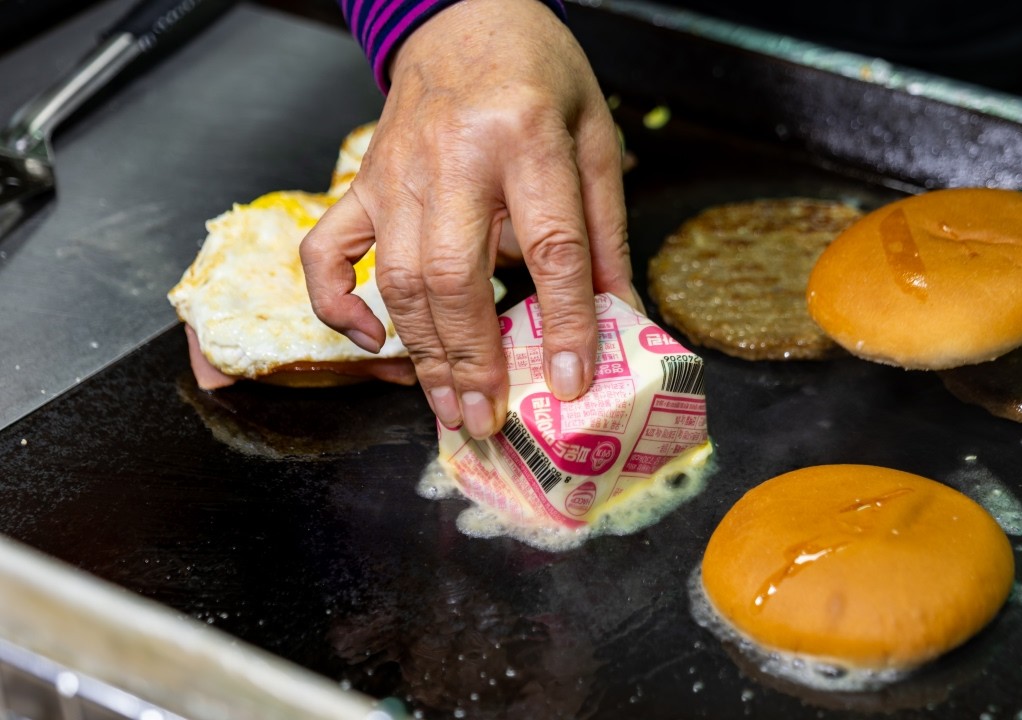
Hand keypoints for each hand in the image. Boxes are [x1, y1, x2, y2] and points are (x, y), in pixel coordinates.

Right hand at [301, 0, 636, 438]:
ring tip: (451, 406)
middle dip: (471, 356)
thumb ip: (605, 230)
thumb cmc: (540, 76)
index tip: (573, 381)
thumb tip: (621, 316)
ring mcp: (396, 171)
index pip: (552, 246)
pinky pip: (327, 250)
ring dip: (422, 352)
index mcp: (526, 137)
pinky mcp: (362, 181)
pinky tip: (372, 342)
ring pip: (396, 276)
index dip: (565, 322)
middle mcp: (452, 156)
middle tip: (488, 416)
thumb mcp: (595, 138)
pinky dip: (337, 303)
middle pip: (454, 274)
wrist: (466, 15)